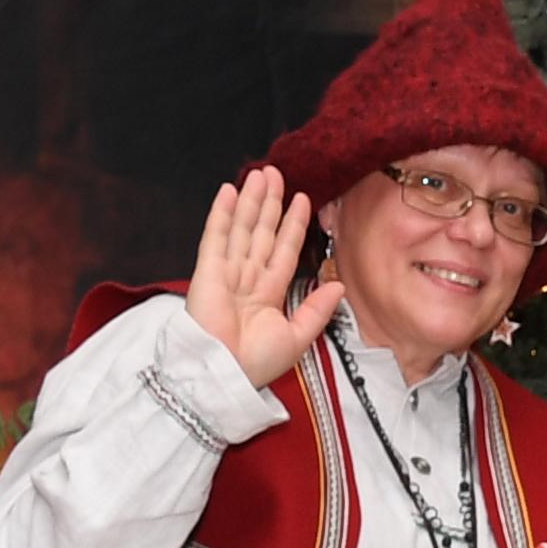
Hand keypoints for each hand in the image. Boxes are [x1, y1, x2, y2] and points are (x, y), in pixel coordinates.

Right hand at [184, 168, 344, 389]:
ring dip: (250, 200)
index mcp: (268, 295)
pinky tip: (228, 191)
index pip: (283, 250)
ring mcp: (226, 273)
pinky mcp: (207, 271)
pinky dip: (221, 214)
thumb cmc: (255, 363)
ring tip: (259, 174)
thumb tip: (339, 285)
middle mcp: (247, 279)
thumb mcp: (298, 337)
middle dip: (269, 203)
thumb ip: (318, 310)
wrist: (224, 374)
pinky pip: (216, 237)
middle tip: (276, 173)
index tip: (302, 200)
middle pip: (261, 233)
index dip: (292, 225)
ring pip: (242, 229)